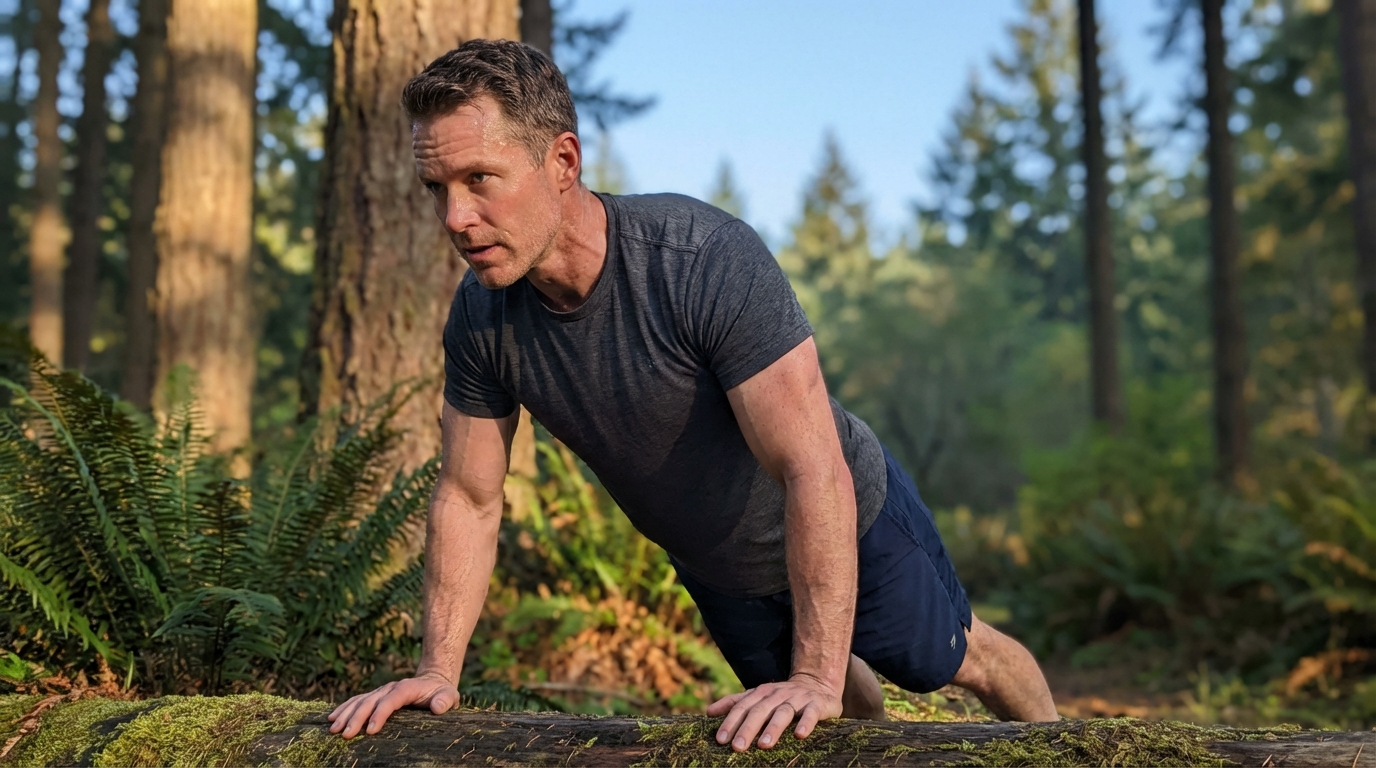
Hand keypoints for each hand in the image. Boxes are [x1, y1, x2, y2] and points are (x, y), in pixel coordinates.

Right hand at [326, 672, 459, 738]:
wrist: (433, 682)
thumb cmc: (441, 693)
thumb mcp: (449, 696)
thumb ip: (445, 700)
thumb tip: (438, 707)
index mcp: (406, 688)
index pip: (390, 700)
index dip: (380, 714)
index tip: (371, 730)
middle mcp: (390, 688)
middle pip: (370, 701)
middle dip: (357, 718)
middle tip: (345, 735)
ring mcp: (381, 691)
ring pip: (359, 701)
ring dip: (345, 714)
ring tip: (333, 728)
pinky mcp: (375, 696)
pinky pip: (357, 701)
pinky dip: (344, 708)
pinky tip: (331, 718)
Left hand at [706, 673, 842, 751]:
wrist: (817, 683)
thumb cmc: (782, 696)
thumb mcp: (758, 697)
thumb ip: (735, 703)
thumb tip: (708, 712)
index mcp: (762, 692)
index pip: (743, 707)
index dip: (731, 722)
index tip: (720, 739)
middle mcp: (778, 694)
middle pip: (760, 710)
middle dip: (747, 728)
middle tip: (737, 747)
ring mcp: (798, 698)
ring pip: (784, 712)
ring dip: (773, 728)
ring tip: (764, 745)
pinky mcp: (817, 704)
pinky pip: (811, 713)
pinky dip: (805, 723)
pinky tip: (799, 735)